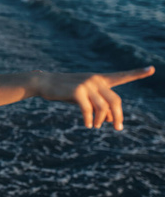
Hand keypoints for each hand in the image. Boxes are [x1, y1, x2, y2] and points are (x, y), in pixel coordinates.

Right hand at [38, 66, 154, 130]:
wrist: (45, 83)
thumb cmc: (66, 91)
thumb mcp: (85, 97)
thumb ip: (99, 104)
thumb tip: (112, 119)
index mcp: (100, 79)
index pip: (121, 76)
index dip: (137, 73)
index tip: (152, 68)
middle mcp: (96, 80)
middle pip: (115, 101)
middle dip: (118, 116)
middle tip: (118, 128)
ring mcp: (87, 84)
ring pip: (103, 107)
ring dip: (102, 120)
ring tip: (97, 127)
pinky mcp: (77, 91)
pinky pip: (89, 110)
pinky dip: (89, 120)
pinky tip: (88, 125)